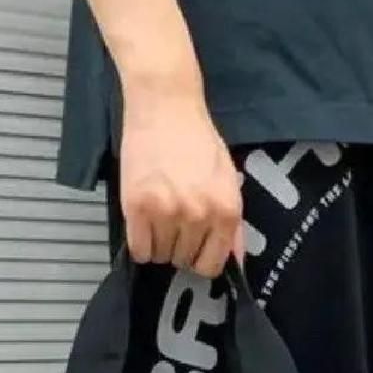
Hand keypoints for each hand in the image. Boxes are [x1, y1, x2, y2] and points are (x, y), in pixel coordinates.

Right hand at [120, 84, 243, 277]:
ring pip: (161, 257)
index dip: (201, 259)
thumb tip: (235, 260)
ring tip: (159, 216)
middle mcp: (198, 215)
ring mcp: (166, 212)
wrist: (166, 107)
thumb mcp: (227, 181)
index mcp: (226, 211)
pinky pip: (139, 249)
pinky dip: (140, 244)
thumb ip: (232, 223)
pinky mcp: (137, 207)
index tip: (194, 249)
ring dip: (159, 244)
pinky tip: (144, 224)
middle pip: (184, 261)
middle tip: (174, 221)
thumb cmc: (198, 141)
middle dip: (179, 247)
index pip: (212, 265)